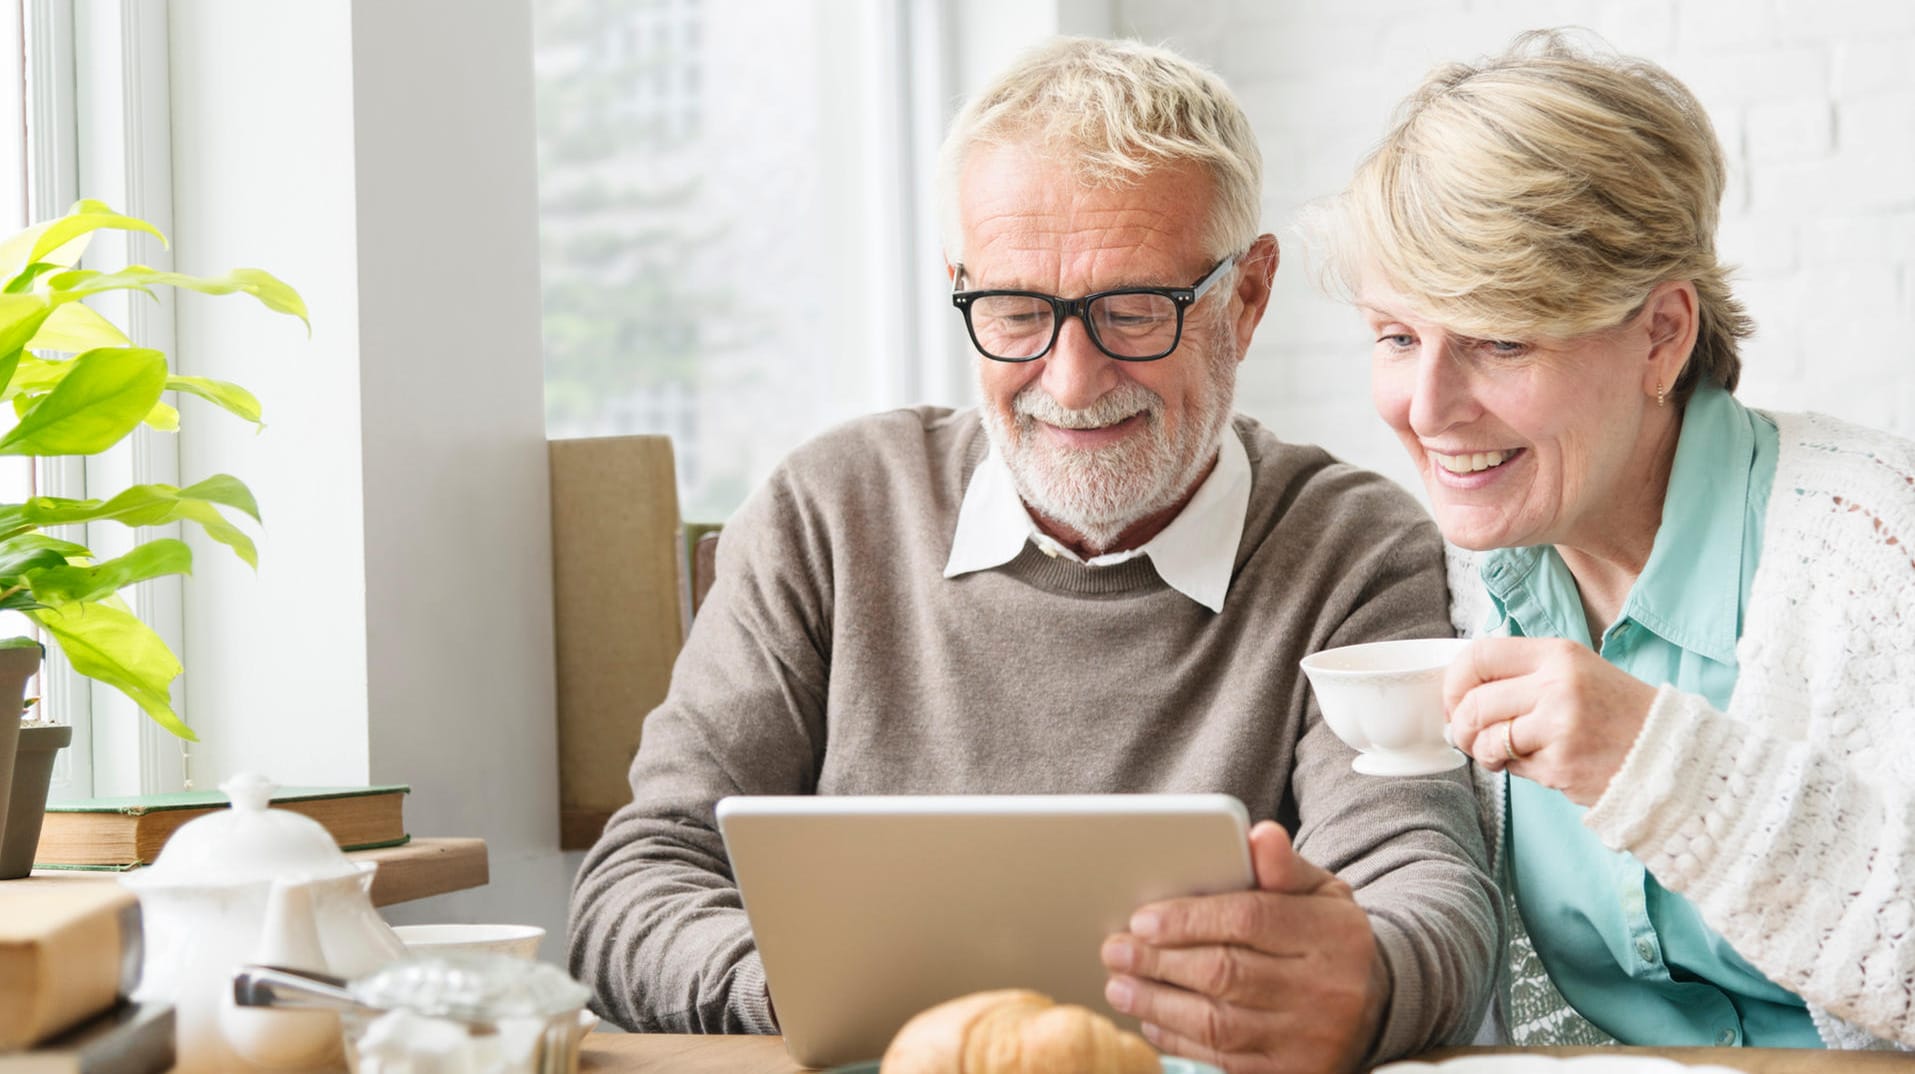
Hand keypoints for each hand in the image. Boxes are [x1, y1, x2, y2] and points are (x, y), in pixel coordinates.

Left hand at [1099, 821, 1387, 1073]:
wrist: (1378, 1005)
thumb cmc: (1328, 937)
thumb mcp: (1320, 892)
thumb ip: (1284, 866)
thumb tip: (1260, 835)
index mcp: (1331, 934)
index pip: (1250, 919)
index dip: (1189, 919)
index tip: (1141, 919)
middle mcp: (1325, 991)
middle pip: (1226, 974)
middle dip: (1159, 962)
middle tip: (1115, 950)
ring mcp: (1309, 1040)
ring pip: (1218, 1024)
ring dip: (1158, 1004)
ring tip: (1120, 985)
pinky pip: (1224, 1061)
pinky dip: (1179, 1042)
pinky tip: (1151, 1021)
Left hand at [1444, 636, 1658, 805]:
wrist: (1672, 755)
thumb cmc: (1616, 713)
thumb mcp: (1575, 673)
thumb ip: (1523, 675)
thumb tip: (1461, 693)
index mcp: (1558, 654)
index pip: (1479, 655)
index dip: (1454, 682)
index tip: (1456, 701)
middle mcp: (1557, 684)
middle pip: (1474, 703)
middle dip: (1463, 726)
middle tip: (1471, 738)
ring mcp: (1560, 726)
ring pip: (1487, 739)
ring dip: (1483, 752)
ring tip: (1501, 754)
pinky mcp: (1562, 764)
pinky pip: (1514, 767)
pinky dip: (1517, 770)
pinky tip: (1542, 764)